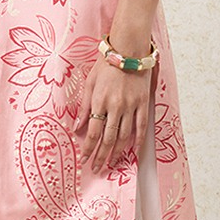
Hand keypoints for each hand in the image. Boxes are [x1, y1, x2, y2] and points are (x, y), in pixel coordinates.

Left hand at [74, 55, 152, 171]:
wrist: (128, 50)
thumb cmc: (106, 64)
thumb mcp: (89, 83)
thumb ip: (84, 107)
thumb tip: (76, 127)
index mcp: (100, 101)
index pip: (93, 132)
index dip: (88, 149)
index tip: (84, 160)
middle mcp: (116, 106)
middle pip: (108, 138)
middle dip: (101, 156)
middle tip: (97, 168)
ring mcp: (131, 106)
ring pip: (124, 136)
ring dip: (116, 152)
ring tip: (111, 163)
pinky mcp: (143, 104)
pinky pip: (141, 127)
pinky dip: (137, 141)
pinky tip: (133, 152)